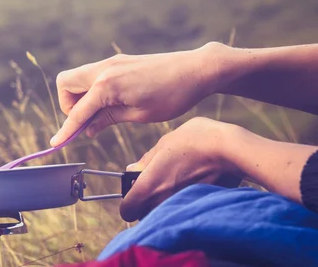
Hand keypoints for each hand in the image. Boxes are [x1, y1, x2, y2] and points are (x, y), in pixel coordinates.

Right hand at [50, 42, 225, 145]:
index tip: (56, 144)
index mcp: (107, 85)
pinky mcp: (118, 62)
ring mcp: (110, 63)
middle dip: (68, 104)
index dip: (66, 130)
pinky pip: (93, 75)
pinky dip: (92, 90)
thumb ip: (107, 119)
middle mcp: (103, 70)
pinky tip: (110, 103)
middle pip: (65, 84)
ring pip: (78, 77)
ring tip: (101, 114)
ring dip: (80, 96)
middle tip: (87, 120)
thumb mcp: (139, 115)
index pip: (78, 112)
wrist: (196, 69)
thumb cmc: (172, 96)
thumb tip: (87, 129)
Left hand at [119, 117, 243, 221]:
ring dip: (166, 204)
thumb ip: (146, 160)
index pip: (127, 211)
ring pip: (165, 214)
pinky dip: (185, 204)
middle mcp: (161, 202)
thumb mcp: (163, 143)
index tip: (135, 194)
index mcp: (148, 187)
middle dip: (147, 205)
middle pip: (145, 215)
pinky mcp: (198, 208)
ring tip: (178, 184)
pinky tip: (194, 186)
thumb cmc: (193, 140)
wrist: (230, 149)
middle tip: (158, 186)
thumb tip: (133, 169)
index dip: (128, 204)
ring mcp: (180, 207)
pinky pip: (184, 211)